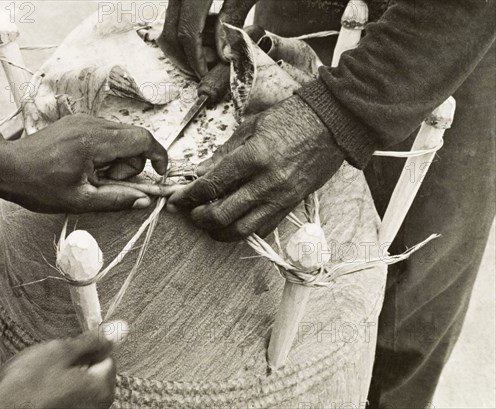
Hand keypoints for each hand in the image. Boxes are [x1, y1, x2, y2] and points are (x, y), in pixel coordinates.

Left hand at [0, 114, 167, 213]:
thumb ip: (116, 200)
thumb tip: (143, 201)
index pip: (143, 139)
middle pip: (135, 138)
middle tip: (107, 182)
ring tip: (93, 176)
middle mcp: (92, 124)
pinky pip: (106, 135)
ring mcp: (84, 120)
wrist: (4, 166)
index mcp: (95, 142)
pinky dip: (106, 152)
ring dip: (118, 159)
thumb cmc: (37, 185)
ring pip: (121, 137)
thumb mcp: (80, 201)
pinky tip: (87, 166)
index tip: (159, 173)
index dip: (158, 156)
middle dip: (131, 164)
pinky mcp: (78, 122)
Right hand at [0, 321, 127, 408]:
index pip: (108, 357)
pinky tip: (41, 392)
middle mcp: (97, 406)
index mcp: (101, 388)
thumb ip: (92, 341)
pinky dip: (58, 393)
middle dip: (77, 364)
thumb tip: (116, 330)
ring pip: (80, 386)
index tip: (71, 348)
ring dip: (65, 378)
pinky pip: (69, 399)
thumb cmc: (25, 387)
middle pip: (95, 373)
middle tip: (53, 364)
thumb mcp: (60, 352)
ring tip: (43, 379)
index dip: (87, 348)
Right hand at [158, 0, 257, 77]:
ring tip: (204, 54)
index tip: (204, 73)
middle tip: (200, 70)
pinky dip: (185, 26)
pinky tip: (205, 34)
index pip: (187, 32)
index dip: (195, 58)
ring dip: (183, 44)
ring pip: (168, 22)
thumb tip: (223, 55)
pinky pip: (175, 11)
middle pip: (169, 30)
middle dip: (183, 56)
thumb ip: (234, 17)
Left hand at [169, 95, 344, 241]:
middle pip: (222, 215)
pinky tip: (234, 222)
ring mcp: (281, 197)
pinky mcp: (292, 205)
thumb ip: (224, 153)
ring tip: (209, 223)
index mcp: (254, 157)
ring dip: (219, 231)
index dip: (189, 195)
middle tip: (191, 212)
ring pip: (241, 230)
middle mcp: (267, 182)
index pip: (212, 185)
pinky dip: (244, 230)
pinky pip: (263, 228)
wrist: (333, 123)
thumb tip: (200, 172)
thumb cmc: (292, 118)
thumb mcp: (252, 127)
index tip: (177, 198)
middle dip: (200, 218)